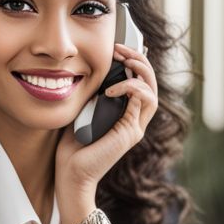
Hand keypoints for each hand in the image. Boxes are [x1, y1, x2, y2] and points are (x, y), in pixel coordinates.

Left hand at [55, 43, 158, 219]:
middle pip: (151, 83)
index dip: (134, 62)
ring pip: (152, 92)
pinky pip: (142, 102)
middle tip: (121, 49)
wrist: (71, 174)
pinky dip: (130, 89)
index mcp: (125, 115)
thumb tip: (91, 70)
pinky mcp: (132, 133)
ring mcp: (135, 127)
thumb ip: (92, 93)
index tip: (117, 50)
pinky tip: (111, 88)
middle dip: (140, 60)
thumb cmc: (72, 145)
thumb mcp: (82, 110)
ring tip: (124, 61)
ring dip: (141, 71)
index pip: (140, 82)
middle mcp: (135, 121)